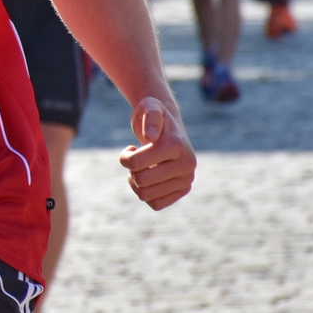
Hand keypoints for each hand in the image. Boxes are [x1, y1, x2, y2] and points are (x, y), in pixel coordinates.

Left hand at [119, 95, 194, 209]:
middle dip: (131, 170)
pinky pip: (156, 204)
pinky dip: (146, 194)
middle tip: (137, 158)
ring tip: (142, 168)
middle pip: (140, 181)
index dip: (125, 157)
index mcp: (177, 145)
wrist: (168, 128)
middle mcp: (187, 165)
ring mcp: (187, 179)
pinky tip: (149, 180)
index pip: (135, 163)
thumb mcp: (149, 107)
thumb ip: (149, 116)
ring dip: (136, 182)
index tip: (130, 149)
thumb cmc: (153, 117)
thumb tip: (150, 137)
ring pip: (146, 196)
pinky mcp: (183, 190)